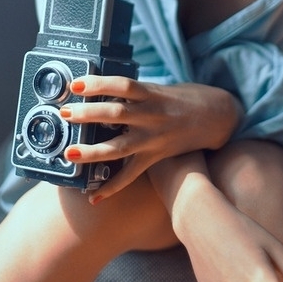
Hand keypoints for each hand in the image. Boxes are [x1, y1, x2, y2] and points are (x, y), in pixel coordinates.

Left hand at [59, 75, 242, 199]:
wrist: (217, 116)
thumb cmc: (183, 99)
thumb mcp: (159, 88)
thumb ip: (132, 92)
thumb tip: (97, 89)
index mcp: (152, 94)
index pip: (122, 85)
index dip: (98, 84)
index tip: (76, 84)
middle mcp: (152, 117)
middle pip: (116, 115)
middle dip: (88, 114)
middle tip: (65, 113)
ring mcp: (154, 140)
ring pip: (119, 148)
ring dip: (92, 152)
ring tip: (69, 153)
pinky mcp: (156, 158)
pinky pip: (131, 175)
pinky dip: (111, 188)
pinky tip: (93, 198)